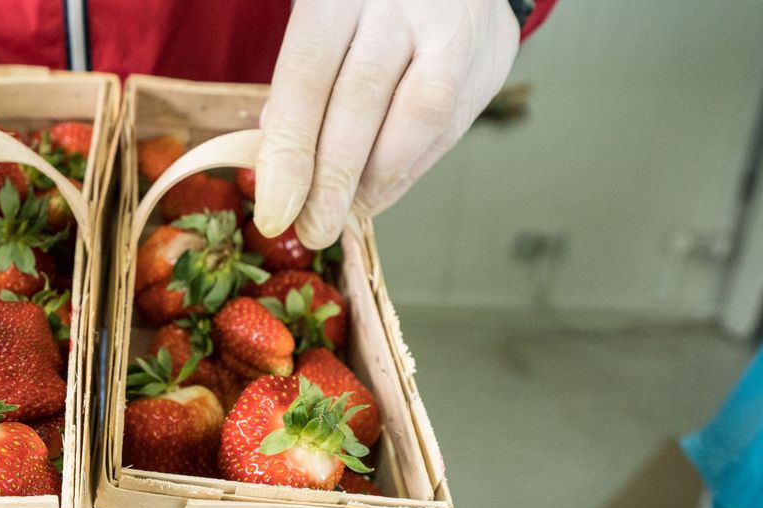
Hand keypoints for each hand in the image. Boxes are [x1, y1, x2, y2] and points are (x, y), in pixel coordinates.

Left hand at [254, 0, 518, 247]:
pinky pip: (449, 126)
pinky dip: (409, 169)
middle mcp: (399, 4)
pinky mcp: (488, 57)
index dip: (290, 151)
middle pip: (360, 98)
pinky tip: (379, 191)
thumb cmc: (367, 7)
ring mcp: (450, 28)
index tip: (276, 210)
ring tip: (347, 213)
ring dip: (377, 180)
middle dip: (332, 179)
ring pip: (417, 114)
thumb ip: (299, 87)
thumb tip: (276, 167)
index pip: (307, 77)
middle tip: (312, 229)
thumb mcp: (320, 25)